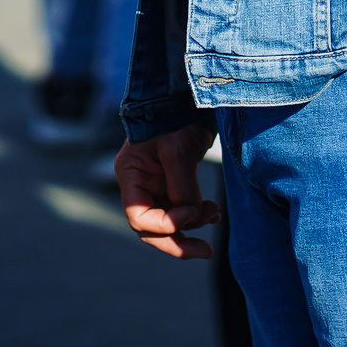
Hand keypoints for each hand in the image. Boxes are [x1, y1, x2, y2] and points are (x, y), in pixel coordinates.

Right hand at [114, 119, 220, 259]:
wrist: (191, 95)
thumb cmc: (175, 116)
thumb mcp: (177, 150)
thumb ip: (181, 187)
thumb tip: (190, 215)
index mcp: (131, 175)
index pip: (139, 217)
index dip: (166, 224)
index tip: (191, 211)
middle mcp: (141, 184)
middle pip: (152, 229)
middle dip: (178, 242)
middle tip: (204, 251)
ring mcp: (158, 184)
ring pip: (170, 223)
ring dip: (194, 225)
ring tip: (215, 214)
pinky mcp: (176, 181)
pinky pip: (183, 209)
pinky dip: (198, 214)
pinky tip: (214, 212)